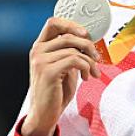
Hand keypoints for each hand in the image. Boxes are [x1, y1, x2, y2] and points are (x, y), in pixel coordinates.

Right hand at [21, 17, 100, 135]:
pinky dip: (86, 67)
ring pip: (74, 50)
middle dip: (88, 45)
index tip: (87, 34)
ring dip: (90, 62)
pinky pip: (75, 60)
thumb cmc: (56, 90)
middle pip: (69, 35)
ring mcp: (40, 61)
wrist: (46, 112)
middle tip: (97, 58)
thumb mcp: (65, 67)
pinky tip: (86, 77)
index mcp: (41, 46)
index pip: (53, 23)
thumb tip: (89, 41)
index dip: (72, 24)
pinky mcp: (47, 71)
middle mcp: (38, 51)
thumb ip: (71, 52)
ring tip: (92, 73)